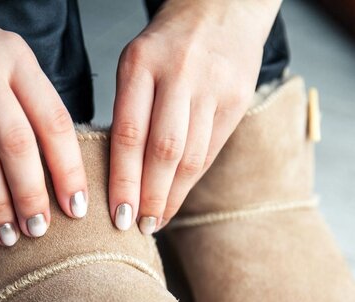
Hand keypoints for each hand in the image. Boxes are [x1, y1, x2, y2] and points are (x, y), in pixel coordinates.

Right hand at [0, 0, 87, 245]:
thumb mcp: (1, 60)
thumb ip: (27, 104)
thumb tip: (57, 173)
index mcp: (14, 55)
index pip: (52, 120)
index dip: (69, 170)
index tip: (77, 208)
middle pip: (17, 144)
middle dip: (32, 196)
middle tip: (40, 230)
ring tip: (10, 235)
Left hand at [110, 0, 280, 232]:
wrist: (222, 7)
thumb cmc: (167, 45)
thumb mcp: (135, 65)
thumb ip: (128, 111)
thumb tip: (117, 177)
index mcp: (141, 64)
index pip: (128, 134)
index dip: (122, 181)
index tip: (116, 215)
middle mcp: (180, 74)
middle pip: (163, 151)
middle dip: (149, 196)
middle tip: (136, 227)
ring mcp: (213, 86)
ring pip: (191, 156)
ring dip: (172, 196)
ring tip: (155, 221)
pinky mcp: (239, 98)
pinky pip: (212, 149)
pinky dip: (192, 180)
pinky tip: (177, 198)